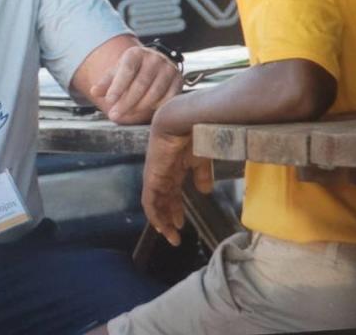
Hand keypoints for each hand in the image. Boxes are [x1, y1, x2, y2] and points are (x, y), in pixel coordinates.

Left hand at [90, 46, 181, 123]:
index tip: (109, 101)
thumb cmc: (132, 71)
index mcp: (136, 53)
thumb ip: (105, 83)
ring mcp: (168, 68)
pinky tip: (147, 112)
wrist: (152, 65)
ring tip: (127, 114)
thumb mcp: (116, 73)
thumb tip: (94, 91)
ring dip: (139, 107)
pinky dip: (157, 107)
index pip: (127, 70)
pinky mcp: (178, 80)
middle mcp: (154, 58)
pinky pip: (168, 98)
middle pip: (141, 83)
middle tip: (114, 114)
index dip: (118, 87)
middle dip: (126, 102)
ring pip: (155, 92)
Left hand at [141, 128, 212, 246]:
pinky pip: (150, 200)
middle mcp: (163, 172)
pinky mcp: (152, 176)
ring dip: (162, 221)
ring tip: (170, 236)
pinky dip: (155, 214)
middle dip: (169, 217)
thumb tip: (204, 191)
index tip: (180, 223)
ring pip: (155, 203)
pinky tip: (160, 225)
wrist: (184, 120)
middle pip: (163, 200)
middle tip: (175, 235)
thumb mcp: (202, 159)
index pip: (172, 192)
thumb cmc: (195, 134)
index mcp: (175, 166)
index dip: (175, 208)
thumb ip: (202, 175)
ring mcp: (156, 175)